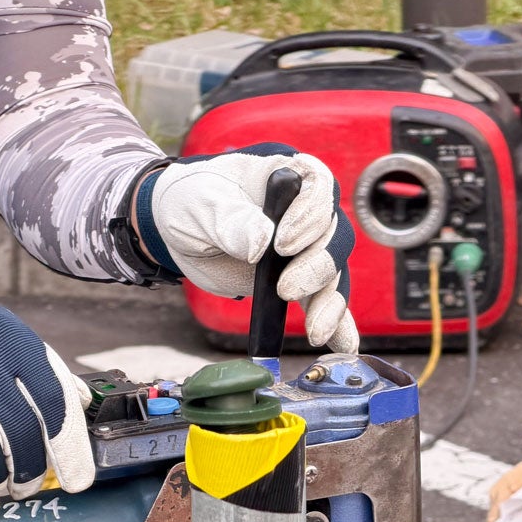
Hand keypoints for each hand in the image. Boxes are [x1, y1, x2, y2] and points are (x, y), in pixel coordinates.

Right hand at [0, 266, 93, 513]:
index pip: (55, 401)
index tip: (78, 475)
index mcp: (6, 337)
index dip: (71, 447)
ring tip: (2, 487)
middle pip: (25, 435)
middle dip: (33, 471)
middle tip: (31, 484)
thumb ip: (40, 366)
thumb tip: (82, 403)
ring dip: (1, 483)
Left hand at [134, 142, 357, 351]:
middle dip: (317, 266)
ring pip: (332, 273)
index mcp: (288, 176)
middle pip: (333, 236)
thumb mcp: (201, 203)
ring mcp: (306, 248)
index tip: (283, 244)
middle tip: (284, 290)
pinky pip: (323, 300)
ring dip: (328, 303)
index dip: (309, 216)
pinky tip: (343, 345)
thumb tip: (261, 242)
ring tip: (315, 331)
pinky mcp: (299, 280)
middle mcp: (306, 210)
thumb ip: (230, 219)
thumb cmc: (192, 200)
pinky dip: (336, 323)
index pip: (318, 188)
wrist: (178, 227)